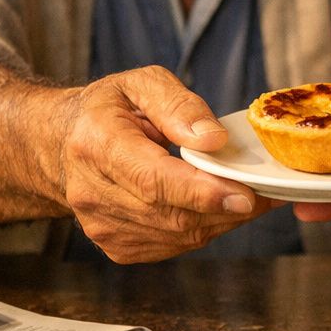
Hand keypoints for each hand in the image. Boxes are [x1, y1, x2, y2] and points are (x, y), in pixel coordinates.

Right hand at [58, 66, 273, 261]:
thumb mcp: (141, 84)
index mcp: (96, 144)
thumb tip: (214, 140)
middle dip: (225, 207)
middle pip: (170, 214)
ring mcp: (101, 227)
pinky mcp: (116, 247)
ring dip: (221, 220)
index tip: (245, 194)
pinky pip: (173, 245)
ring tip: (249, 195)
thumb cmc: (109, 109)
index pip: (152, 180)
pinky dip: (203, 228)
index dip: (201, 192)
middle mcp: (92, 193)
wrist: (63, 144)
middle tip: (267, 192)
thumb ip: (179, 105)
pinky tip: (217, 207)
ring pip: (177, 235)